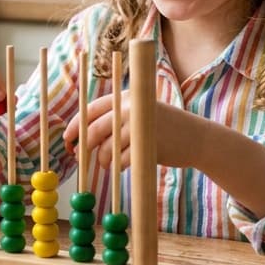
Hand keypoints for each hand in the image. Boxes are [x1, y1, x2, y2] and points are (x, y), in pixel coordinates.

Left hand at [64, 93, 185, 171]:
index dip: (75, 125)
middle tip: (80, 156)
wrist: (196, 138)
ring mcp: (140, 126)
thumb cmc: (163, 129)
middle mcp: (131, 108)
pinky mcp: (148, 146)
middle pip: (95, 129)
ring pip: (106, 148)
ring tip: (107, 164)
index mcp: (127, 97)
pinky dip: (118, 167)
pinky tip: (123, 167)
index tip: (68, 139)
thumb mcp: (139, 114)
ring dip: (102, 160)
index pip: (91, 110)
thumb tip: (80, 137)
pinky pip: (121, 161)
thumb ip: (114, 119)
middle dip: (84, 146)